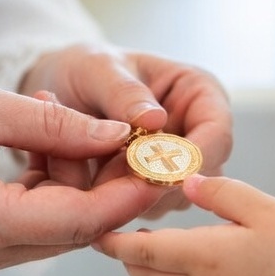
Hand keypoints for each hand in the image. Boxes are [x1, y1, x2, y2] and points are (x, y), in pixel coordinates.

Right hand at [0, 71, 160, 275]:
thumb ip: (51, 123)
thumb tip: (115, 134)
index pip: (77, 220)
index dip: (126, 195)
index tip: (162, 165)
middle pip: (70, 232)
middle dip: (111, 190)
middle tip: (140, 145)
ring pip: (52, 230)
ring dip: (78, 185)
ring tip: (82, 127)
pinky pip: (26, 224)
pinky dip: (47, 188)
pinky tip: (44, 140)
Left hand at [19, 46, 232, 214]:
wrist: (58, 87)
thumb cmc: (86, 68)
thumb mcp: (99, 68)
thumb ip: (125, 92)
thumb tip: (155, 119)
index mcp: (200, 94)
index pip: (217, 133)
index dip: (193, 158)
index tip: (154, 170)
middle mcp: (198, 133)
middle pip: (200, 175)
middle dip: (157, 182)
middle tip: (111, 174)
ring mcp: (178, 165)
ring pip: (174, 197)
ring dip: (135, 194)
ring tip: (94, 169)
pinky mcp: (154, 188)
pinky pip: (146, 207)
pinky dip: (119, 201)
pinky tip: (92, 180)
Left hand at [94, 175, 274, 275]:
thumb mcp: (263, 208)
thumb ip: (219, 192)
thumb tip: (183, 181)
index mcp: (204, 258)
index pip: (140, 251)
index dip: (112, 241)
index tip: (94, 229)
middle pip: (143, 274)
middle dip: (127, 253)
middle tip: (120, 227)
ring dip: (153, 267)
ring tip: (155, 240)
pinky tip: (192, 261)